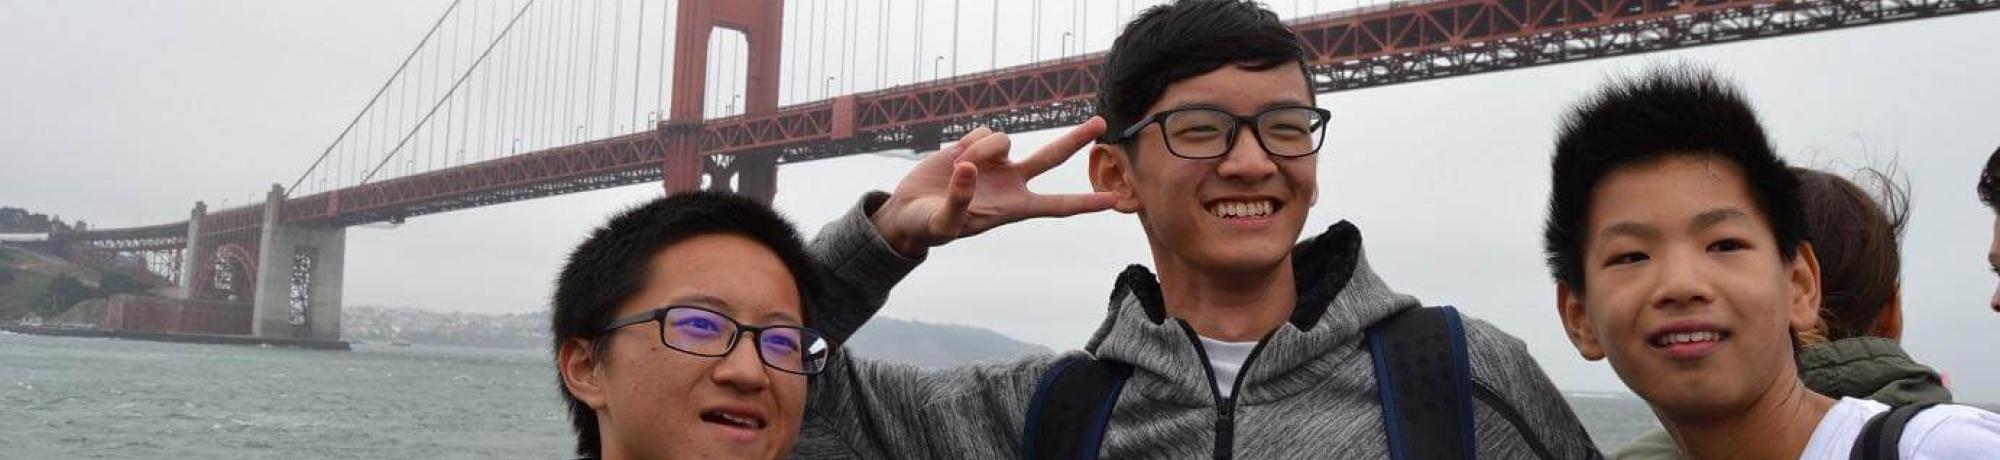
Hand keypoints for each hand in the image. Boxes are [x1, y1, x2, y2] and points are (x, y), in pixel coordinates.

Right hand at [872, 117, 1118, 256]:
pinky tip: (953, 159)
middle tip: (1101, 124)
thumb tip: (970, 168)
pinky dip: (967, 144)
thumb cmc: (929, 227)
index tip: (1114, 200)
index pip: (1057, 206)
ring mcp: (995, 163)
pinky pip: (983, 132)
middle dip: (1076, 139)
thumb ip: (958, 199)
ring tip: (957, 169)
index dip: (1085, 203)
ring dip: (980, 150)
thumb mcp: (943, 224)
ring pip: (1003, 140)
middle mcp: (1011, 182)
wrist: (908, 213)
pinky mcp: (976, 147)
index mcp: (1013, 208)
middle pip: (1053, 157)